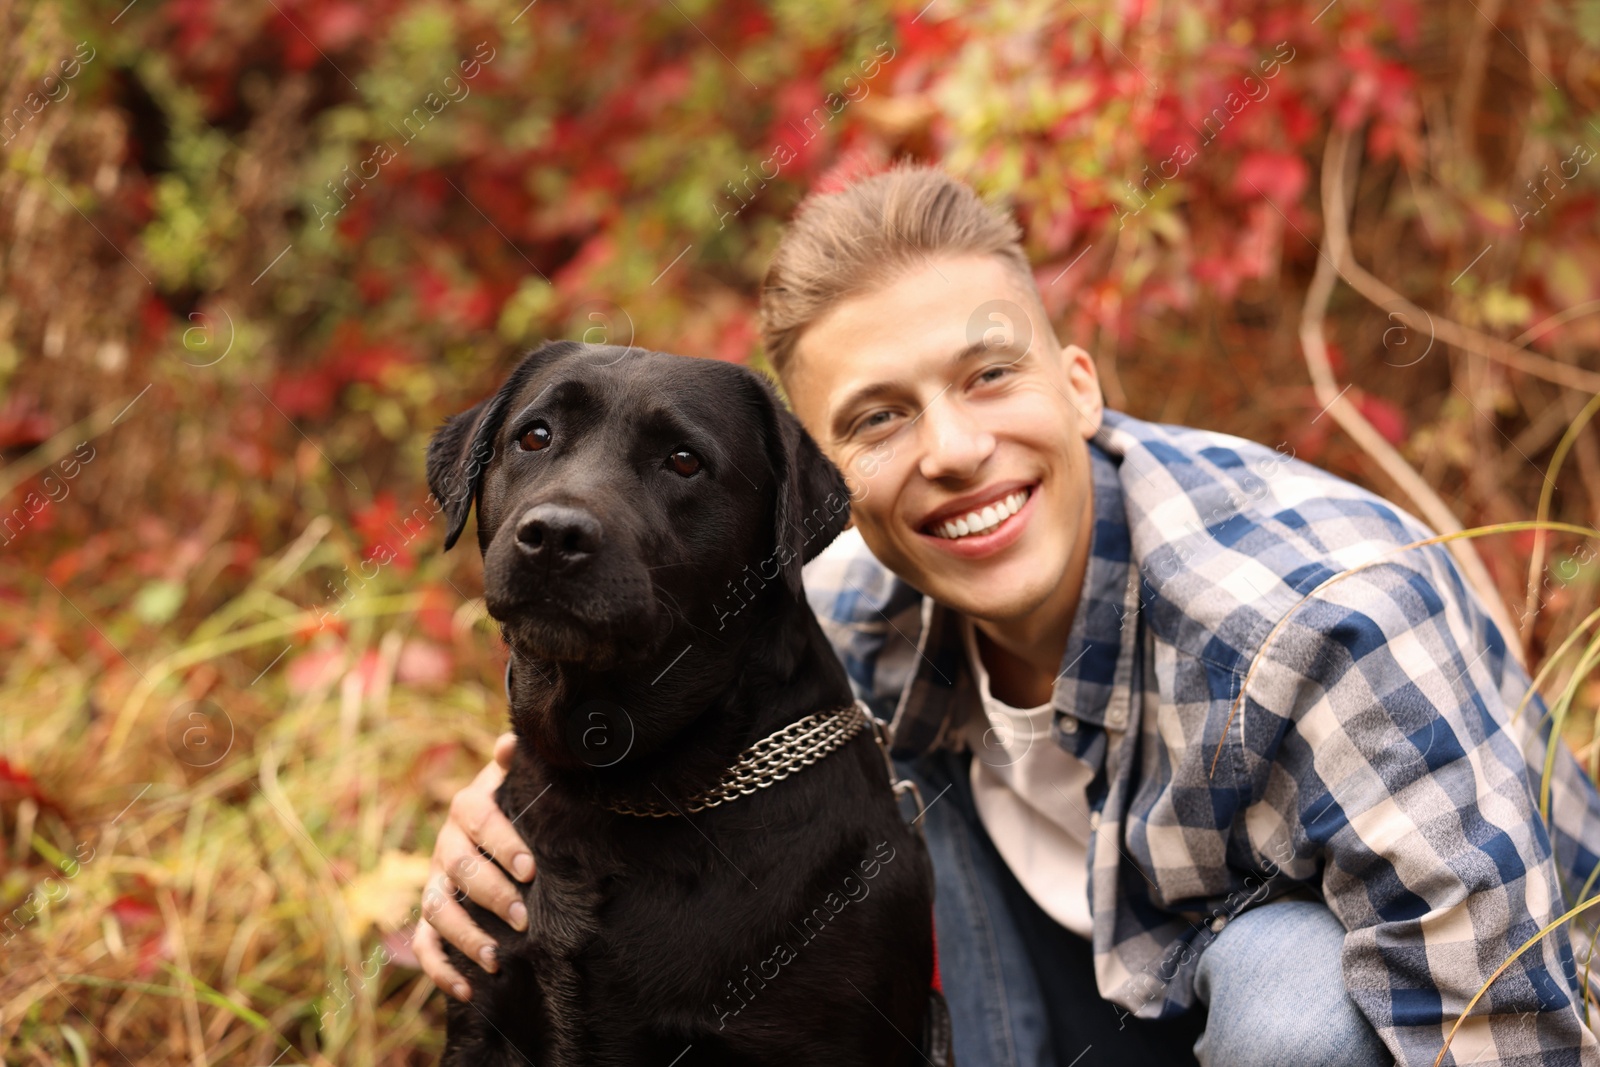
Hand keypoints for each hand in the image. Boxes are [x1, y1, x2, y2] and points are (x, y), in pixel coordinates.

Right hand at [412, 732, 533, 1000]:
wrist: (490, 827)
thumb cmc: (515, 804)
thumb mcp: (516, 782)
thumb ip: (515, 766)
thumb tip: (512, 742)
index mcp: (466, 808)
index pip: (478, 821)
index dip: (501, 843)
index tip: (529, 868)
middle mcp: (445, 845)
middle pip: (459, 869)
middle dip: (490, 894)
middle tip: (523, 916)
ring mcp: (434, 882)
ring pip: (438, 910)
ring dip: (465, 936)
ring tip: (496, 958)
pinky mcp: (430, 917)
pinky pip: (425, 946)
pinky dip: (441, 970)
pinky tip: (468, 991)